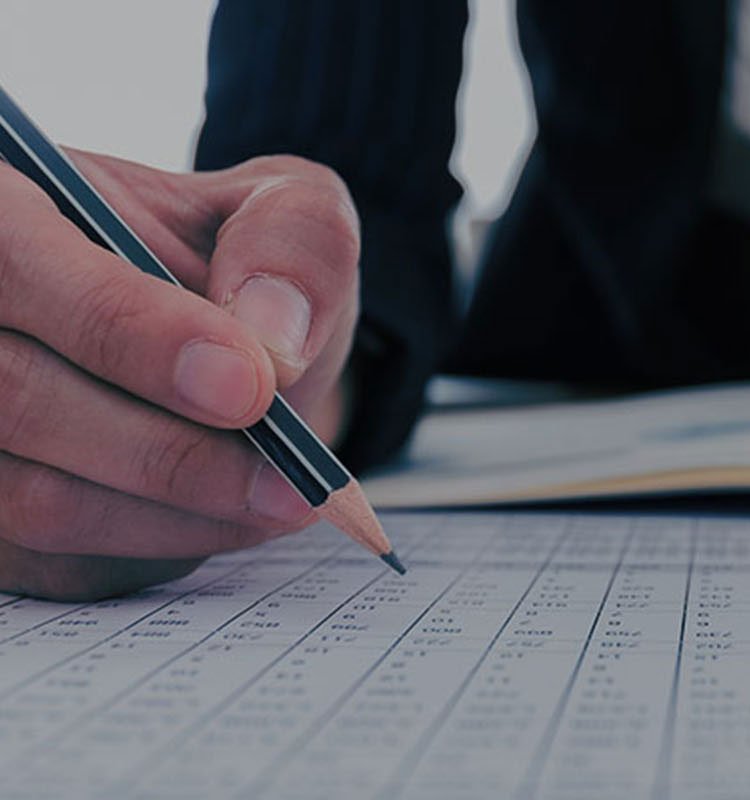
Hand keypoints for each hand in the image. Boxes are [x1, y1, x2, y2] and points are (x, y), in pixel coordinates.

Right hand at [0, 151, 359, 599]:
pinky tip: (234, 516)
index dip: (127, 329)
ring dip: (174, 510)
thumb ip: (293, 242)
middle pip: (16, 394)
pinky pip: (55, 554)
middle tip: (292, 478)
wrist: (220, 346)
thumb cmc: (235, 267)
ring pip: (32, 495)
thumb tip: (271, 331)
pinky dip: (159, 544)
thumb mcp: (288, 214)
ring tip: (284, 498)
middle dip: (169, 451)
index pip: (21, 260)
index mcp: (4, 199)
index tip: (248, 385)